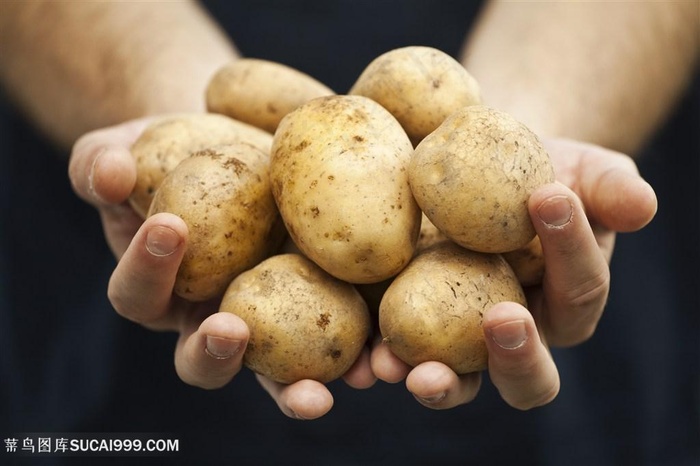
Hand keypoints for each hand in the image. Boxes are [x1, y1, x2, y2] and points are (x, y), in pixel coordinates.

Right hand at [68, 116, 375, 419]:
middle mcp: (210, 316)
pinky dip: (356, 353)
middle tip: (230, 330)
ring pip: (273, 371)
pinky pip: (335, 341)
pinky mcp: (320, 306)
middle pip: (204, 359)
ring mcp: (268, 318)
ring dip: (293, 388)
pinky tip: (378, 358)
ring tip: (319, 392)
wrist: (233, 138)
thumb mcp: (126, 149)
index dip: (147, 269)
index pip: (139, 293)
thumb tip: (108, 170)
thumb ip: (101, 166)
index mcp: (159, 288)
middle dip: (214, 353)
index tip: (169, 226)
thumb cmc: (171, 149)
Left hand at [371, 137, 657, 409]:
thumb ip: (613, 190)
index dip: (571, 249)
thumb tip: (643, 206)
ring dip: (438, 383)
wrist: (477, 175)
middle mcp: (512, 336)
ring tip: (409, 370)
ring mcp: (458, 340)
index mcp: (564, 304)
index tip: (547, 196)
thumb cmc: (538, 175)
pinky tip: (362, 359)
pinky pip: (397, 356)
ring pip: (458, 380)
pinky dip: (378, 362)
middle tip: (503, 320)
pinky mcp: (407, 326)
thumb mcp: (582, 172)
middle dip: (517, 356)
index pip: (578, 289)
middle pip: (525, 373)